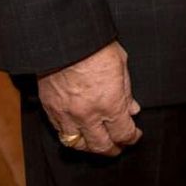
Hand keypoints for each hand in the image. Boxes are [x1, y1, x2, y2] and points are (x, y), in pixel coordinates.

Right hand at [37, 40, 141, 155]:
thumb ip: (127, 91)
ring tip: (97, 143)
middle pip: (102, 146)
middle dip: (113, 149)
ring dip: (90, 147)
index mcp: (110, 103)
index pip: (123, 133)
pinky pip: (60, 132)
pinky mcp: (51, 109)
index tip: (134, 135)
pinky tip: (78, 133)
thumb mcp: (121, 63)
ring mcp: (67, 114)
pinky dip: (71, 136)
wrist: (65, 36)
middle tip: (118, 146)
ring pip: (79, 145)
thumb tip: (132, 109)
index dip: (131, 138)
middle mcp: (88, 114)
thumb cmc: (95, 44)